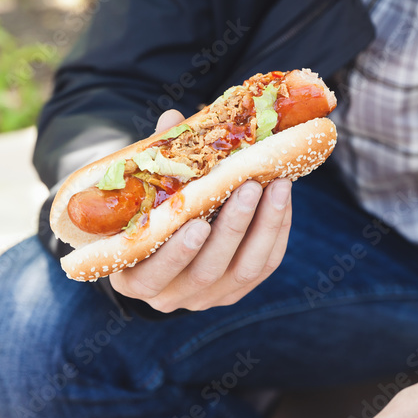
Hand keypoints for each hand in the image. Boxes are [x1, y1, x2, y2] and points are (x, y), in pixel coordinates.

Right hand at [109, 110, 291, 311]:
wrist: (163, 240)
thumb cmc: (147, 211)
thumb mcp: (144, 189)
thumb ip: (158, 159)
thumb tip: (173, 118)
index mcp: (136, 278)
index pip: (155, 274)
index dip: (177, 253)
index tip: (196, 223)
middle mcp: (172, 298)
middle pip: (207, 271)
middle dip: (232, 227)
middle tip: (248, 186)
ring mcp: (208, 298)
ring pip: (245, 270)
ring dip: (263, 225)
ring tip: (277, 184)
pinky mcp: (238, 290)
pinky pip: (265, 265)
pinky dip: (275, 230)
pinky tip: (281, 198)